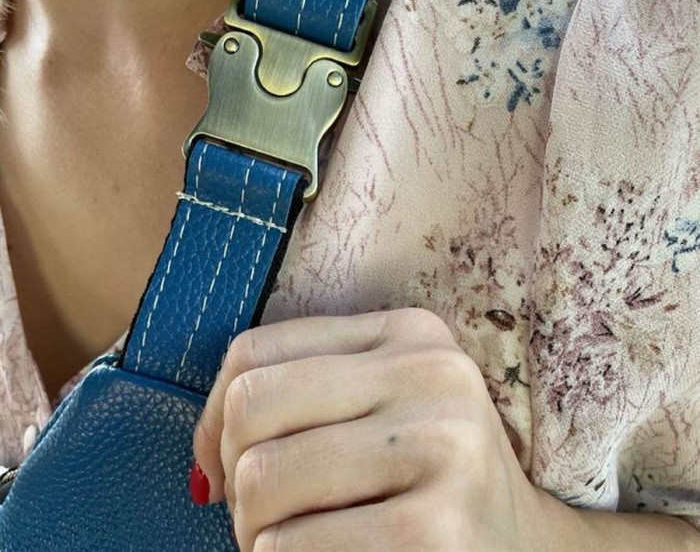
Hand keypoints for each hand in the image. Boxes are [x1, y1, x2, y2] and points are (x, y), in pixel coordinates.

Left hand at [191, 308, 544, 550]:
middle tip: (264, 513)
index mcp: (409, 332)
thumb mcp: (380, 407)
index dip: (214, 417)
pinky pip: (289, 549)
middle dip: (237, 477)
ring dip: (255, 531)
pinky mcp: (434, 532)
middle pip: (250, 408)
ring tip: (295, 540)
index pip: (253, 351)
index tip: (229, 465)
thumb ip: (295, 397)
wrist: (523, 550)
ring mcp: (441, 446)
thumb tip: (200, 458)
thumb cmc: (428, 479)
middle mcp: (431, 373)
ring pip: (261, 480)